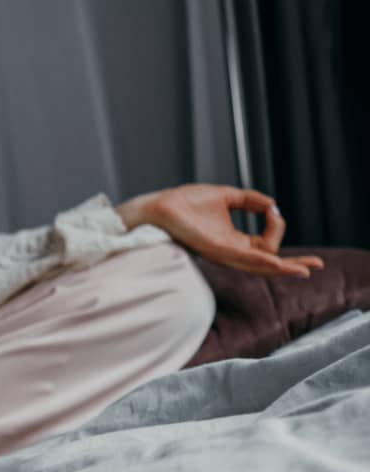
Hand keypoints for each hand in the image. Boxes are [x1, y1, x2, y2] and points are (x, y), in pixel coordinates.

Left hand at [118, 185, 323, 277]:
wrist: (160, 206)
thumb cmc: (185, 203)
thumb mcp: (226, 197)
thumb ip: (250, 200)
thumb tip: (272, 203)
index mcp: (234, 241)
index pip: (267, 243)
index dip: (277, 226)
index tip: (272, 208)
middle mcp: (230, 251)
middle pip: (268, 263)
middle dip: (292, 265)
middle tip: (316, 266)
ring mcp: (222, 253)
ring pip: (258, 265)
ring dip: (282, 267)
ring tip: (304, 270)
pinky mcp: (213, 250)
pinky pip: (241, 258)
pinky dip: (260, 260)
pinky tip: (276, 262)